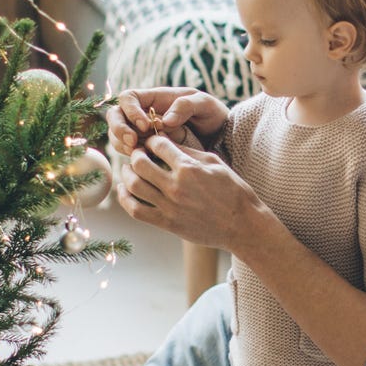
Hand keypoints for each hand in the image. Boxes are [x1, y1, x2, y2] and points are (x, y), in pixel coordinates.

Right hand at [105, 88, 226, 156]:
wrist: (219, 135)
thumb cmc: (211, 114)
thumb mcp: (205, 104)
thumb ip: (186, 106)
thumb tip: (164, 121)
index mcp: (154, 98)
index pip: (128, 98)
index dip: (130, 111)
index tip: (145, 126)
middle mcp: (143, 114)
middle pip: (115, 116)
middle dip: (119, 129)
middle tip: (132, 143)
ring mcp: (142, 132)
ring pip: (118, 135)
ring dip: (122, 144)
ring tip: (138, 153)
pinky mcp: (146, 148)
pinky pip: (128, 151)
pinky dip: (130, 156)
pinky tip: (144, 162)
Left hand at [116, 134, 268, 252]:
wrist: (242, 225)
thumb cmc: (233, 191)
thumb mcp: (215, 163)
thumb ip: (189, 152)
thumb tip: (166, 143)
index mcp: (189, 168)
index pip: (158, 145)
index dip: (153, 140)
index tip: (153, 142)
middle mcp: (176, 186)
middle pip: (140, 163)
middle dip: (136, 154)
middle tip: (138, 153)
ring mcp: (170, 207)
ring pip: (133, 186)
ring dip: (127, 174)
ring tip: (128, 169)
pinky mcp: (167, 224)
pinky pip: (136, 211)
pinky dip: (125, 199)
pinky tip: (124, 190)